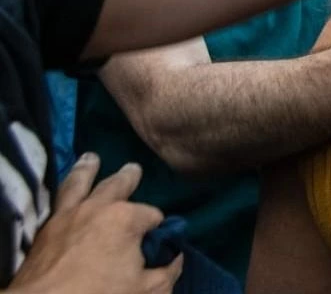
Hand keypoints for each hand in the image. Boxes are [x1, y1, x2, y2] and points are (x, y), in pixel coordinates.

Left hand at [9, 155, 180, 293]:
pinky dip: (64, 190)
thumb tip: (176, 258)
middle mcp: (98, 207)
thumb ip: (167, 272)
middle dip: (128, 178)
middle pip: (117, 185)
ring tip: (91, 159)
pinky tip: (65, 189)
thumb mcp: (147, 290)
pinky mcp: (45, 228)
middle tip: (133, 169)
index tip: (157, 238)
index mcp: (127, 218)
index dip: (158, 227)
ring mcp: (68, 215)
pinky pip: (56, 200)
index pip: (152, 215)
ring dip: (87, 169)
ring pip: (79, 182)